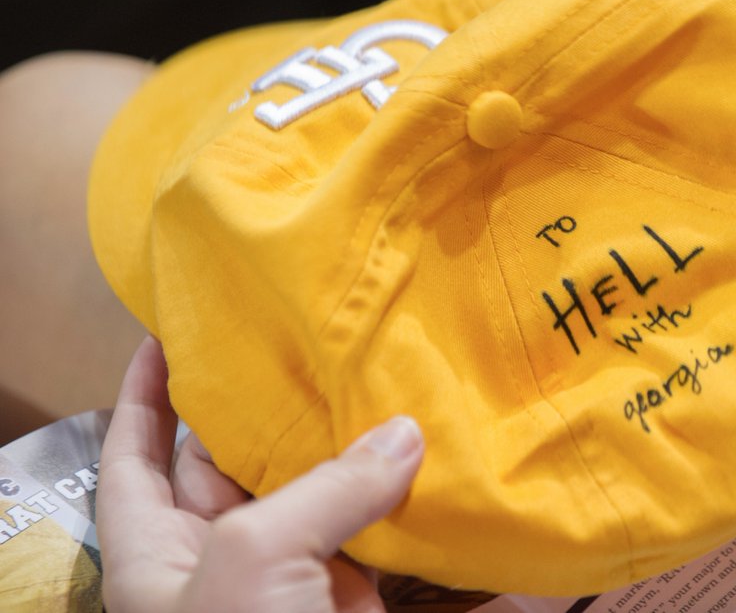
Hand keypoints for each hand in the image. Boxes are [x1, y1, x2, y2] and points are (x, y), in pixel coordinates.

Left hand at [98, 337, 423, 612]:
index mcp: (158, 552)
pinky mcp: (347, 590)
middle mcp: (218, 556)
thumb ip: (326, 487)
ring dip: (339, 440)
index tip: (163, 338)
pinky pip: (366, 522)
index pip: (132, 459)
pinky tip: (413, 440)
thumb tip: (403, 434)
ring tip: (360, 370)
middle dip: (262, 404)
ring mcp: (285, 573)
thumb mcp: (256, 556)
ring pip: (309, 487)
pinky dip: (390, 486)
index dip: (140, 398)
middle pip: (232, 459)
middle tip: (293, 337)